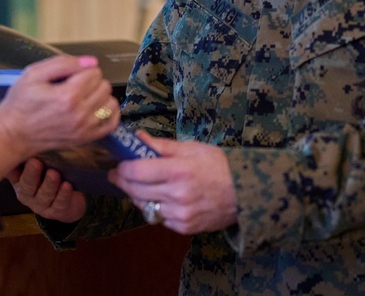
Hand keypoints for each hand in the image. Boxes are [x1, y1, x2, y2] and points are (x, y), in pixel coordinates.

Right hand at [0, 55, 119, 181]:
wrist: (13, 133)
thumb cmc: (21, 102)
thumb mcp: (34, 74)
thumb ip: (63, 63)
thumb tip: (91, 62)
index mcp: (68, 95)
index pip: (94, 72)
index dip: (82, 70)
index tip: (69, 76)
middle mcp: (80, 114)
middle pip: (104, 86)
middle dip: (92, 82)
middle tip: (74, 85)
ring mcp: (84, 129)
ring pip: (111, 103)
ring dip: (100, 96)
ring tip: (83, 97)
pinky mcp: (86, 139)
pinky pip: (111, 123)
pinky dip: (108, 113)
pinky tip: (95, 108)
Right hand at [8, 157, 85, 222]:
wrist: (66, 202)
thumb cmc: (47, 178)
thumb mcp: (35, 166)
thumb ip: (27, 155)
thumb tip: (14, 131)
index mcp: (19, 182)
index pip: (14, 174)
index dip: (15, 167)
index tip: (21, 155)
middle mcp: (27, 195)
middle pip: (27, 185)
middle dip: (31, 174)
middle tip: (35, 162)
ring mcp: (42, 205)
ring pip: (44, 195)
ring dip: (49, 184)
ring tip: (54, 174)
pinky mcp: (57, 211)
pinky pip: (60, 203)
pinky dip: (63, 194)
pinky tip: (67, 185)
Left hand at [109, 131, 237, 234]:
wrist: (245, 192)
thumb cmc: (218, 165)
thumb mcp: (191, 148)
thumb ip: (161, 146)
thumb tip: (137, 137)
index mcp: (178, 170)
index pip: (136, 172)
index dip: (123, 168)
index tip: (119, 164)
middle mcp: (177, 194)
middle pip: (135, 190)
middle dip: (123, 181)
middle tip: (119, 175)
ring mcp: (180, 214)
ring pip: (144, 206)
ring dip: (136, 195)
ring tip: (137, 185)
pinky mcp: (184, 227)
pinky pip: (158, 218)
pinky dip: (154, 208)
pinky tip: (158, 198)